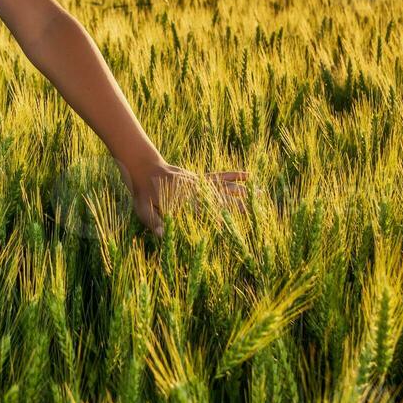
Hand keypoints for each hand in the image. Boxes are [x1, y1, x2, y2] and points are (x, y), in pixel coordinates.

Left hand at [119, 157, 249, 236]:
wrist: (144, 167)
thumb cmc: (142, 193)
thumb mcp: (142, 209)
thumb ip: (153, 222)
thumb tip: (162, 235)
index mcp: (185, 202)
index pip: (205, 213)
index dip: (219, 220)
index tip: (233, 227)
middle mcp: (196, 192)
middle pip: (221, 200)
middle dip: (239, 207)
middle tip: (257, 212)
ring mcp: (199, 183)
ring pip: (224, 187)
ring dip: (242, 191)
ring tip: (261, 192)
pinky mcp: (199, 178)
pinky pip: (219, 177)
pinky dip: (233, 175)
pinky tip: (247, 175)